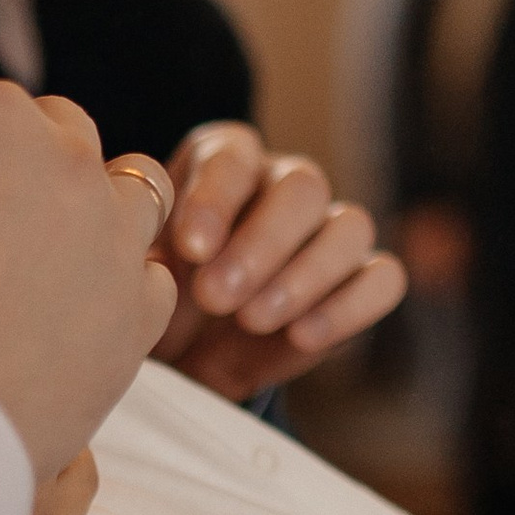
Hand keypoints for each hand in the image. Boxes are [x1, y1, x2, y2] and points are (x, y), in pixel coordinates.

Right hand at [0, 55, 176, 476]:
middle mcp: (71, 164)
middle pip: (53, 137)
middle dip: (13, 168)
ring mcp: (112, 244)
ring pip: (122, 195)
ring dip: (83, 211)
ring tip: (23, 264)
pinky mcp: (133, 324)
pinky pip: (145, 280)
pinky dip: (111, 287)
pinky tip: (60, 313)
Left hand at [154, 123, 405, 400]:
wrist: (184, 358)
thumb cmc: (154, 295)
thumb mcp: (131, 266)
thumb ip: (134, 238)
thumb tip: (131, 222)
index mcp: (224, 161)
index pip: (234, 156)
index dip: (216, 199)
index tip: (190, 249)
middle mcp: (284, 183)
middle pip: (303, 186)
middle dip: (261, 244)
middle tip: (216, 296)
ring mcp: (331, 229)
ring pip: (350, 227)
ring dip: (304, 275)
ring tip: (253, 321)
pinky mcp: (362, 280)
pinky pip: (383, 279)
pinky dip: (349, 307)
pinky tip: (301, 336)